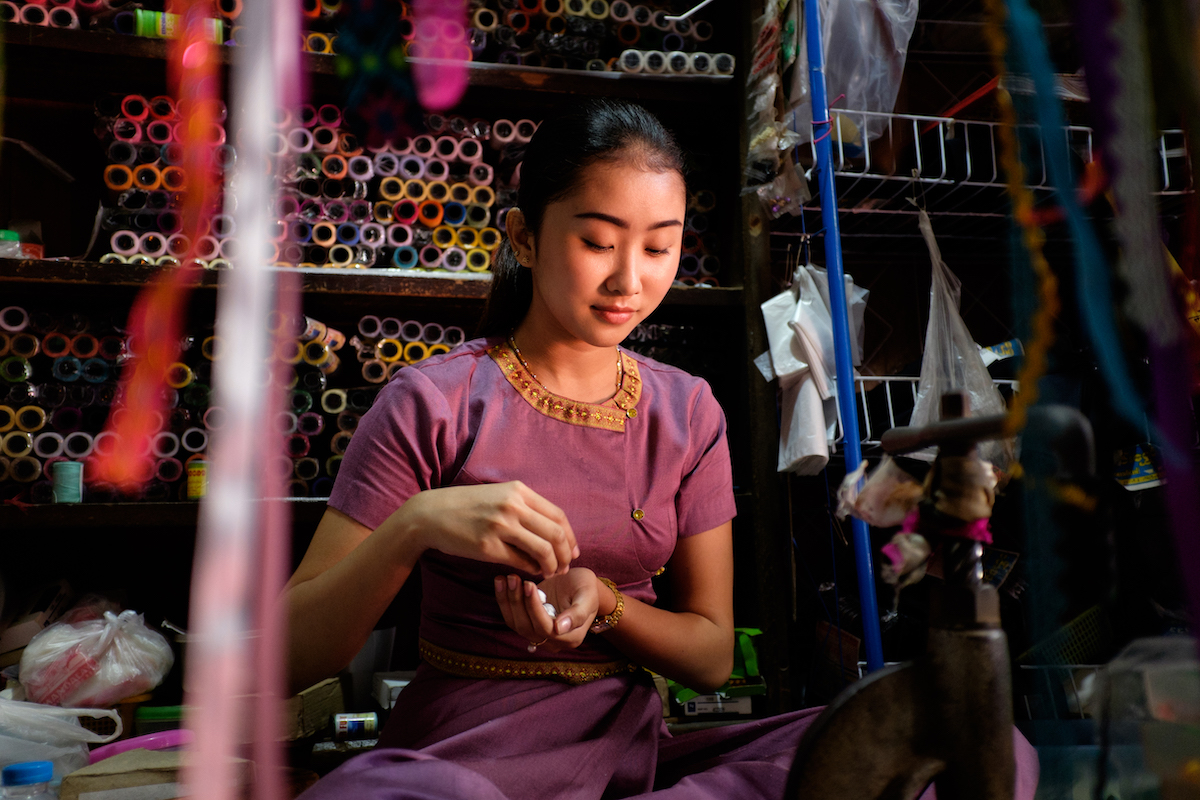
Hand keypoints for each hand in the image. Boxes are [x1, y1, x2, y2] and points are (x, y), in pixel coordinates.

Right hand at [389, 481, 578, 576]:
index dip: (570, 537)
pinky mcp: (487, 546)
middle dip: (565, 555)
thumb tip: (553, 534)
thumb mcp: (499, 496)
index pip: (558, 516)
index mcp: (518, 491)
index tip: (572, 551)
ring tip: (550, 572)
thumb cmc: (467, 506)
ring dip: (552, 565)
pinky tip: (531, 572)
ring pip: (542, 550)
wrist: (431, 514)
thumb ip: (525, 509)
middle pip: (556, 534)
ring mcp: (500, 526)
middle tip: (565, 567)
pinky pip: (520, 562)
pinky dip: (531, 569)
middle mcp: (512, 506)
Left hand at [495, 568, 600, 652]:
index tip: (529, 584)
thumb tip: (559, 628)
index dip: (534, 607)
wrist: (580, 585)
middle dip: (518, 602)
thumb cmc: (587, 588)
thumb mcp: (588, 596)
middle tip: (514, 577)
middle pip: (527, 627)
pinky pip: (512, 618)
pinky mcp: (528, 624)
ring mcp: (538, 635)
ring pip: (516, 624)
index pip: (546, 627)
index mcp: (571, 638)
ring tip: (506, 578)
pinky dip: (504, 601)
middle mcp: (553, 641)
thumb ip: (578, 613)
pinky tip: (502, 583)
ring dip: (508, 601)